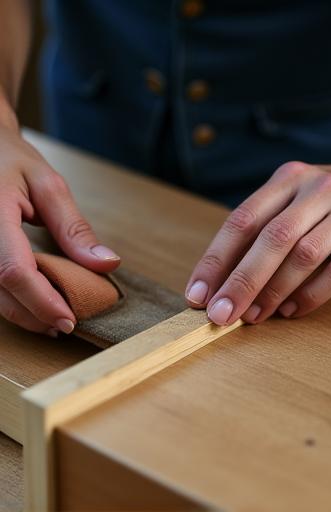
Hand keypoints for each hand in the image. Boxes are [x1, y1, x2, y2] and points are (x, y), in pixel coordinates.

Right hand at [0, 116, 119, 336]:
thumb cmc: (12, 161)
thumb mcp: (49, 185)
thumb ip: (75, 228)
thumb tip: (107, 264)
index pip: (14, 270)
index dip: (42, 301)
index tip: (70, 319)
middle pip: (1, 291)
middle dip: (37, 314)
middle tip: (69, 325)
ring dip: (25, 313)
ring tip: (57, 320)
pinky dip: (15, 300)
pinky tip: (38, 304)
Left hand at [186, 153, 330, 325]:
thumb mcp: (300, 194)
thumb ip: (267, 226)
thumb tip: (226, 277)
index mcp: (290, 178)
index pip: (243, 219)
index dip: (216, 259)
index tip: (197, 294)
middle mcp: (318, 189)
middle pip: (271, 239)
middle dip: (241, 282)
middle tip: (220, 316)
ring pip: (304, 255)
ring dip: (274, 292)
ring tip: (253, 317)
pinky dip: (312, 295)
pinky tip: (292, 311)